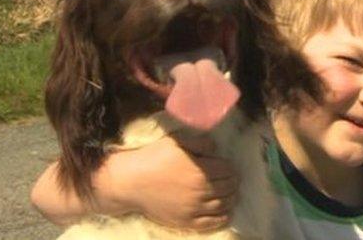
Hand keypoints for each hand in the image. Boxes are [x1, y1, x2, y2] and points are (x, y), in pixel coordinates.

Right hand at [109, 135, 238, 230]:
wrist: (130, 182)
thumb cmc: (153, 158)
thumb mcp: (177, 141)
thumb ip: (200, 142)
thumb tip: (217, 148)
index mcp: (201, 170)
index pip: (228, 170)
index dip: (230, 167)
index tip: (227, 167)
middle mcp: (201, 191)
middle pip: (229, 188)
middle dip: (232, 182)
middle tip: (230, 179)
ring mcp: (194, 209)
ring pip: (223, 205)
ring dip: (230, 198)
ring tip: (229, 193)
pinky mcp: (185, 222)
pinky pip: (211, 222)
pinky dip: (222, 217)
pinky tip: (225, 213)